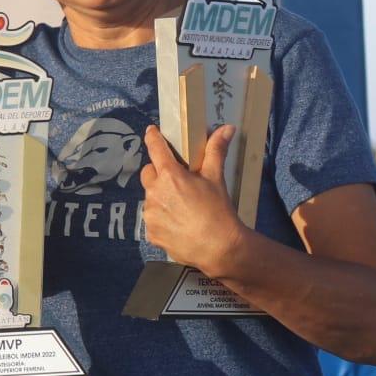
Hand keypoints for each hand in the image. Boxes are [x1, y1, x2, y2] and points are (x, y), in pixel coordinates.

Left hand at [140, 123, 243, 276]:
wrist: (219, 247)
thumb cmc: (218, 211)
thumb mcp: (216, 178)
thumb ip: (216, 151)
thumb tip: (226, 128)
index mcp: (169, 176)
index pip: (155, 149)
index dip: (152, 137)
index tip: (151, 132)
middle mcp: (154, 193)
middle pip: (148, 174)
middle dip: (158, 173)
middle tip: (176, 180)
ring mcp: (150, 214)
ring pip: (150, 198)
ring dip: (160, 197)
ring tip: (180, 206)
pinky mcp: (151, 233)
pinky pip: (152, 219)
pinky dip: (161, 218)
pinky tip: (177, 223)